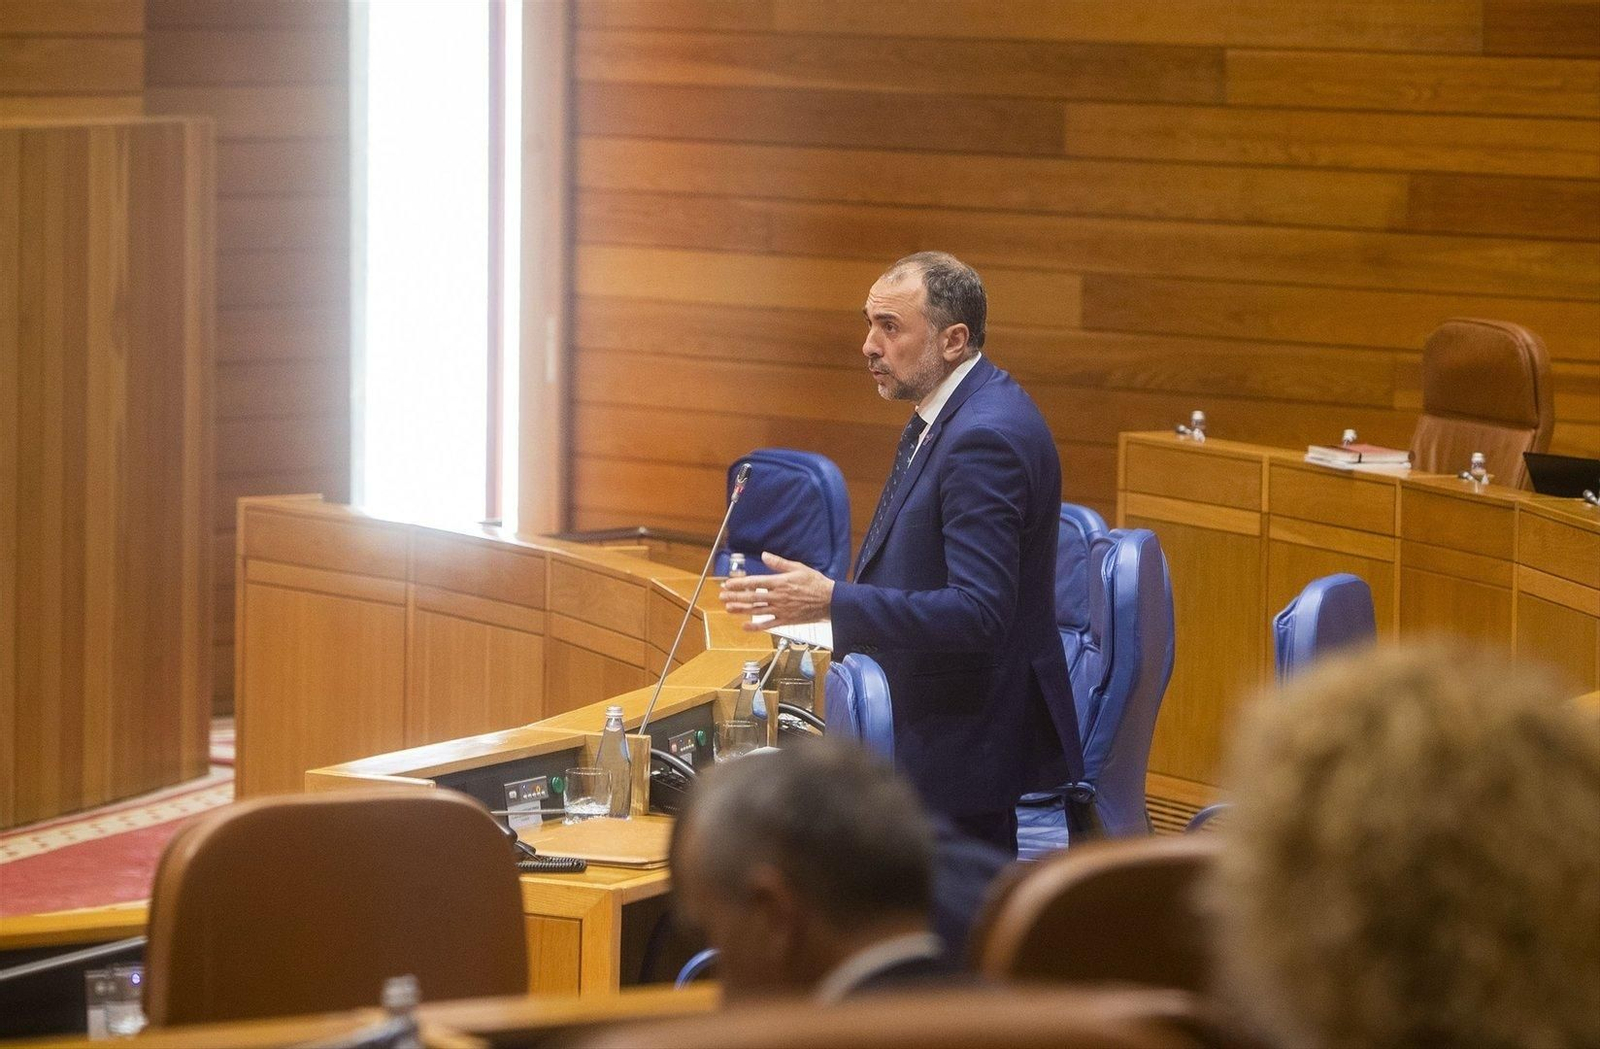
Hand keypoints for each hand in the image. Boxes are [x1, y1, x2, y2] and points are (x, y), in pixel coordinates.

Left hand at [718, 552, 834, 630]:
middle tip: (722, 596)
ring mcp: (781, 610)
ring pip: (756, 610)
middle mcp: (778, 597)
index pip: (755, 582)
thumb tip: (764, 555)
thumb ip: (779, 563)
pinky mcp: (786, 620)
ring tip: (728, 608)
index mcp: (780, 582)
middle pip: (752, 597)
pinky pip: (768, 624)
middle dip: (735, 596)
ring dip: (741, 609)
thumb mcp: (798, 568)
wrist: (830, 601)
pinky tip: (745, 626)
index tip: (727, 583)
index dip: (739, 583)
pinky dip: (755, 626)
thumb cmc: (815, 583)